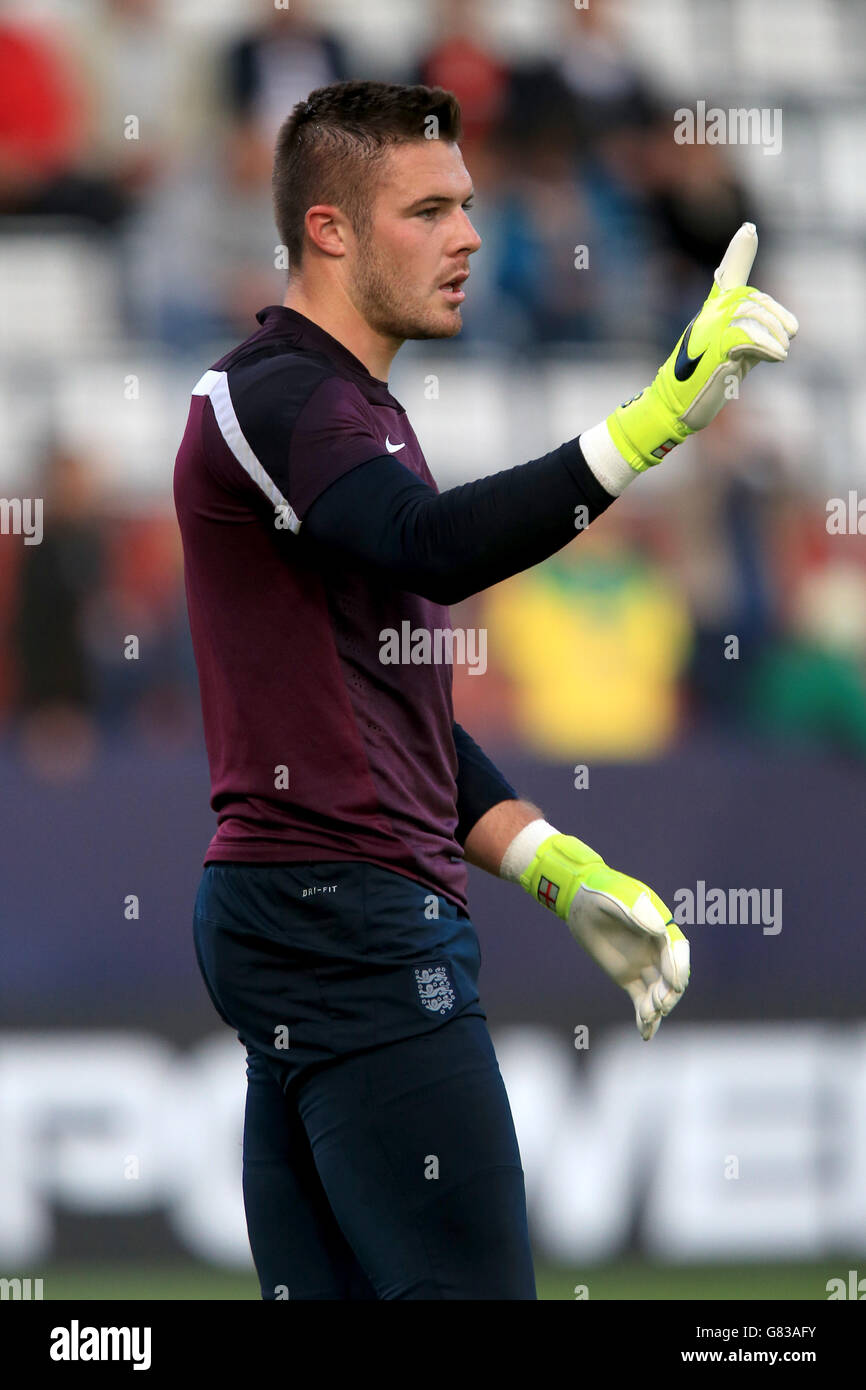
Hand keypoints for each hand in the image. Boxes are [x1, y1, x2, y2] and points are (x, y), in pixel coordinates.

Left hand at [519, 832, 689, 1039]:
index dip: (678, 967)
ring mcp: (644, 964)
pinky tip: (645, 1034)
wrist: (580, 900)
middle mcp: (656, 948)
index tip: (675, 984)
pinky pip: (640, 1000)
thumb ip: (637, 911)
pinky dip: (644, 1017)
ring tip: (649, 1018)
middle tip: (661, 1005)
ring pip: (657, 991)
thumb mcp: (617, 895)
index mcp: (660, 926)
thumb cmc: (601, 891)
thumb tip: (660, 930)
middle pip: (671, 975)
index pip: (677, 949)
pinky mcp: (628, 977)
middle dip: (669, 992)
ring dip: (657, 1007)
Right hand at [606, 222, 797, 472]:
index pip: (727, 276)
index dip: (738, 253)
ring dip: (776, 333)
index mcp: (712, 314)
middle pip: (752, 299)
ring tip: (781, 350)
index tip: (748, 230)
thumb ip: (751, 334)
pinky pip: (749, 336)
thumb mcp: (730, 354)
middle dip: (778, 315)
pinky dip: (769, 346)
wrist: (672, 407)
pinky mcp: (715, 349)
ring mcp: (710, 331)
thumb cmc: (701, 384)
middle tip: (790, 335)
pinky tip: (777, 356)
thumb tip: (784, 330)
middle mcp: (709, 316)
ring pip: (752, 314)